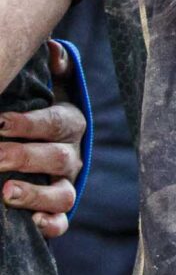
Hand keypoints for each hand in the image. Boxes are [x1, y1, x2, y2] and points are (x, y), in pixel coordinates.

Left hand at [1, 53, 84, 240]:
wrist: (39, 151)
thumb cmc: (35, 118)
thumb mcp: (45, 92)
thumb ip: (53, 73)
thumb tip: (54, 50)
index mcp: (69, 124)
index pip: (56, 123)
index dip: (29, 124)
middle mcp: (71, 156)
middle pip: (57, 158)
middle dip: (23, 157)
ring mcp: (66, 185)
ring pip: (63, 193)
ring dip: (35, 194)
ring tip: (5, 193)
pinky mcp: (56, 211)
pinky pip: (61, 222)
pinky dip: (50, 223)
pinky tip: (33, 222)